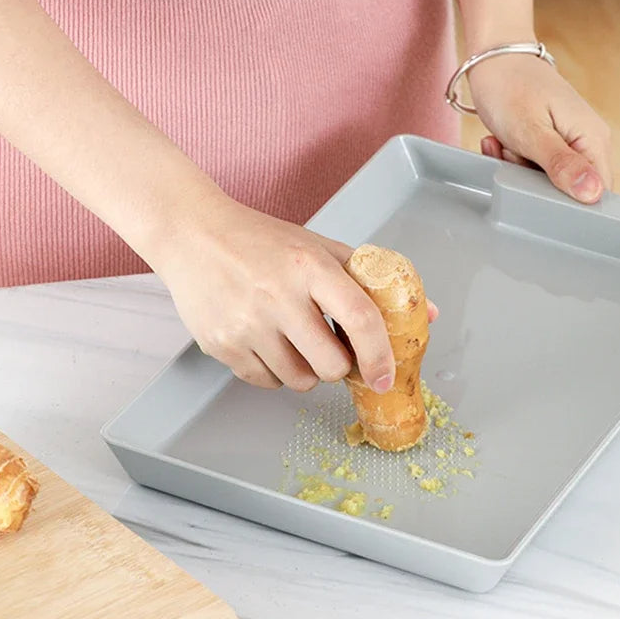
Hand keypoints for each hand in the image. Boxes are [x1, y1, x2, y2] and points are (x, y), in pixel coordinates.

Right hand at [150, 194, 437, 391]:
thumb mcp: (318, 247)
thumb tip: (427, 313)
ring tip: (293, 341)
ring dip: (306, 371)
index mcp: (309, 267)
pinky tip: (267, 343)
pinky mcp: (221, 346)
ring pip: (298, 381)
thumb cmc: (261, 241)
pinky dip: (275, 372)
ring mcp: (246, 325)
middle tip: (330, 348)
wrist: (192, 235)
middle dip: (339, 366)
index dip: (380, 355)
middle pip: (331, 365)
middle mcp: (277, 297)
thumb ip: (372, 279)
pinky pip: (266, 382)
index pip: (359, 319)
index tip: (384, 377)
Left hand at [468, 54, 612, 203]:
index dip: (568, 202)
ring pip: (545, 181)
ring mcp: (568, 142)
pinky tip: (500, 143)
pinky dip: (511, 161)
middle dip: (534, 185)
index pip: (598, 191)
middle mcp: (588, 142)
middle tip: (514, 157)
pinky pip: (532, 168)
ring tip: (505, 145)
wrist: (493, 59)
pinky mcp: (549, 143)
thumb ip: (562, 165)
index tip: (536, 191)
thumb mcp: (532, 133)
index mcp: (594, 139)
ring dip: (518, 170)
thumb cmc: (511, 89)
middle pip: (568, 190)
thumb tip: (593, 194)